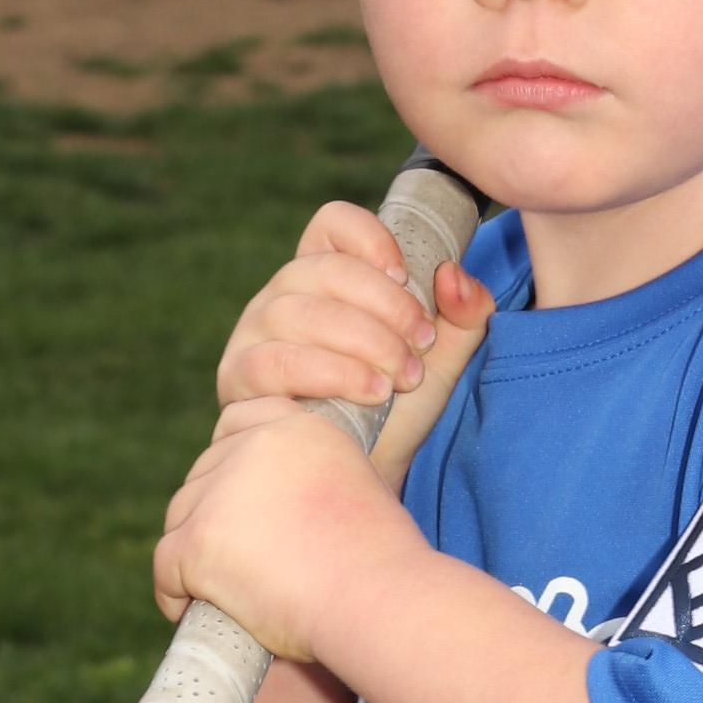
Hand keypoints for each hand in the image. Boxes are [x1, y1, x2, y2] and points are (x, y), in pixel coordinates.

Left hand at [153, 400, 422, 667]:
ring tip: (217, 590)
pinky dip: (173, 591)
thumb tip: (272, 514)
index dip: (229, 465)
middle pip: (203, 475)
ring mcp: (222, 491)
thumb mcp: (355, 493)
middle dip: (211, 517)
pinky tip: (190, 610)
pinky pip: (165, 566)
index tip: (239, 508)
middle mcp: (256, 444)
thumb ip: (309, 485)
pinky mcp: (198, 539)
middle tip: (235, 563)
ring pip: (180, 519)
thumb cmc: (381, 568)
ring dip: (193, 553)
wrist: (378, 601)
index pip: (236, 423)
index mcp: (299, 426)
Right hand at [216, 198, 492, 488]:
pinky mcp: (240, 378)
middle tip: (421, 344)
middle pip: (321, 269)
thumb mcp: (440, 360)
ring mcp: (253, 334)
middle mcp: (282, 296)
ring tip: (401, 377)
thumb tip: (454, 276)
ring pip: (298, 312)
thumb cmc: (396, 412)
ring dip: (363, 341)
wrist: (362, 478)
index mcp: (325, 277)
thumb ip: (463, 316)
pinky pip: (275, 360)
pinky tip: (372, 394)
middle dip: (384, 306)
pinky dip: (331, 373)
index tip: (408, 277)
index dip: (371, 239)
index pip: (332, 225)